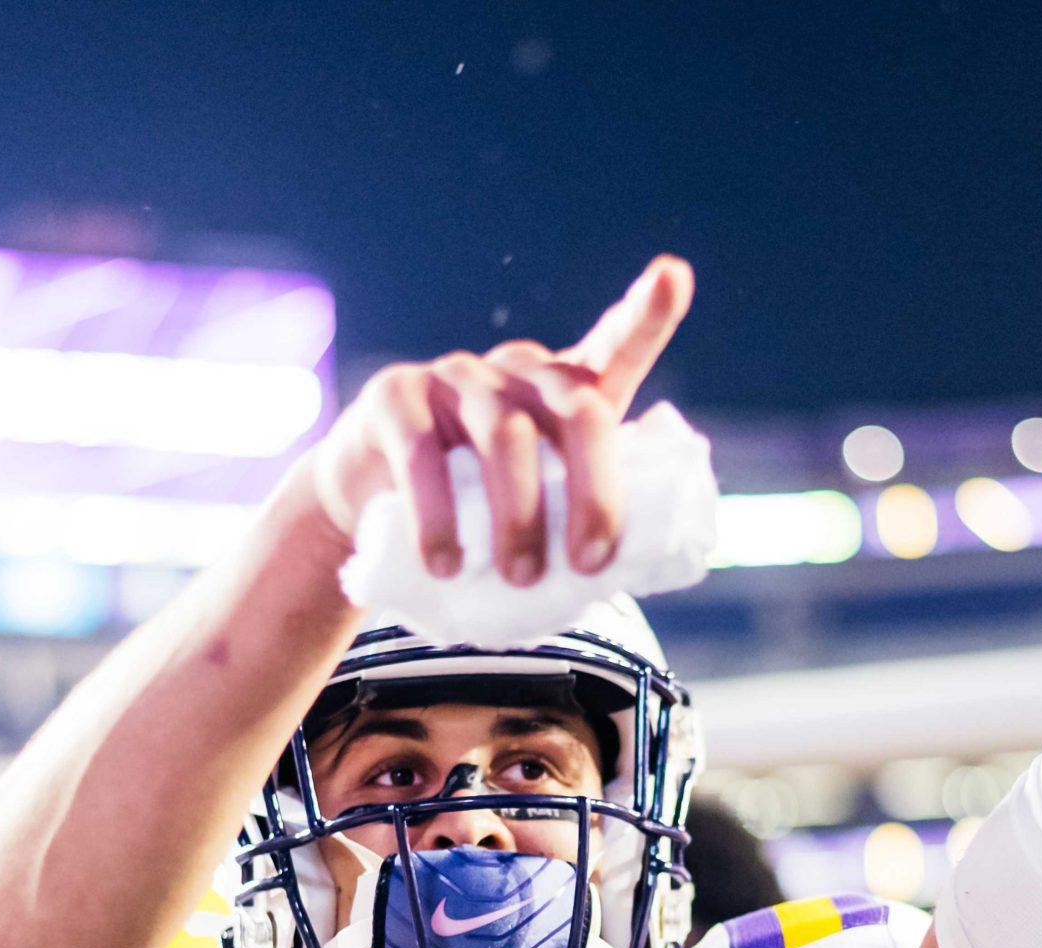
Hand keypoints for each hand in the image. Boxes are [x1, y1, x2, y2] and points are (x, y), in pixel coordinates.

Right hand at [304, 257, 694, 583]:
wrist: (370, 508)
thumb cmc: (474, 511)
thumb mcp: (534, 509)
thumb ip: (572, 517)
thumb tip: (624, 570)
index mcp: (565, 393)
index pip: (615, 347)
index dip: (646, 313)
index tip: (671, 276)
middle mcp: (517, 372)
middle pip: (577, 412)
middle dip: (595, 492)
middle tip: (591, 563)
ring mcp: (457, 377)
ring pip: (507, 436)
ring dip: (520, 514)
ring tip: (519, 577)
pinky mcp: (396, 396)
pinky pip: (425, 454)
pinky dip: (439, 518)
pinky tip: (446, 563)